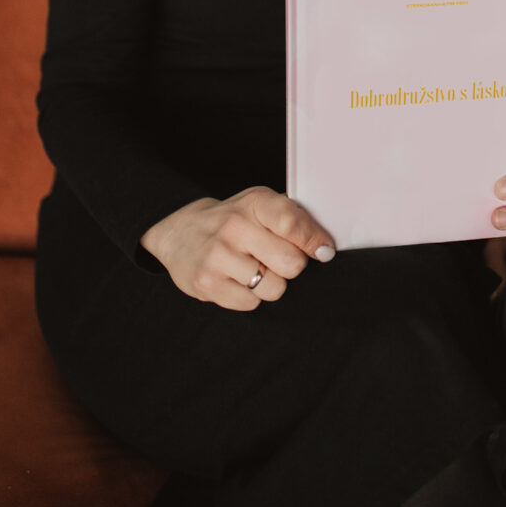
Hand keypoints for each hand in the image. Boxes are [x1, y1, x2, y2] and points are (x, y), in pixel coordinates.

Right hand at [140, 186, 336, 311]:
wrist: (180, 233)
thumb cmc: (233, 220)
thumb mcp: (262, 206)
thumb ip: (295, 221)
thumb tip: (325, 249)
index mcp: (254, 202)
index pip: (293, 224)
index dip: (314, 241)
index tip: (322, 250)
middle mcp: (234, 226)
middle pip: (291, 263)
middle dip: (292, 266)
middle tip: (277, 258)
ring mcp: (218, 256)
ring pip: (274, 288)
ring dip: (271, 283)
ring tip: (255, 268)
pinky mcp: (206, 283)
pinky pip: (251, 304)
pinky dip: (250, 296)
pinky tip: (237, 279)